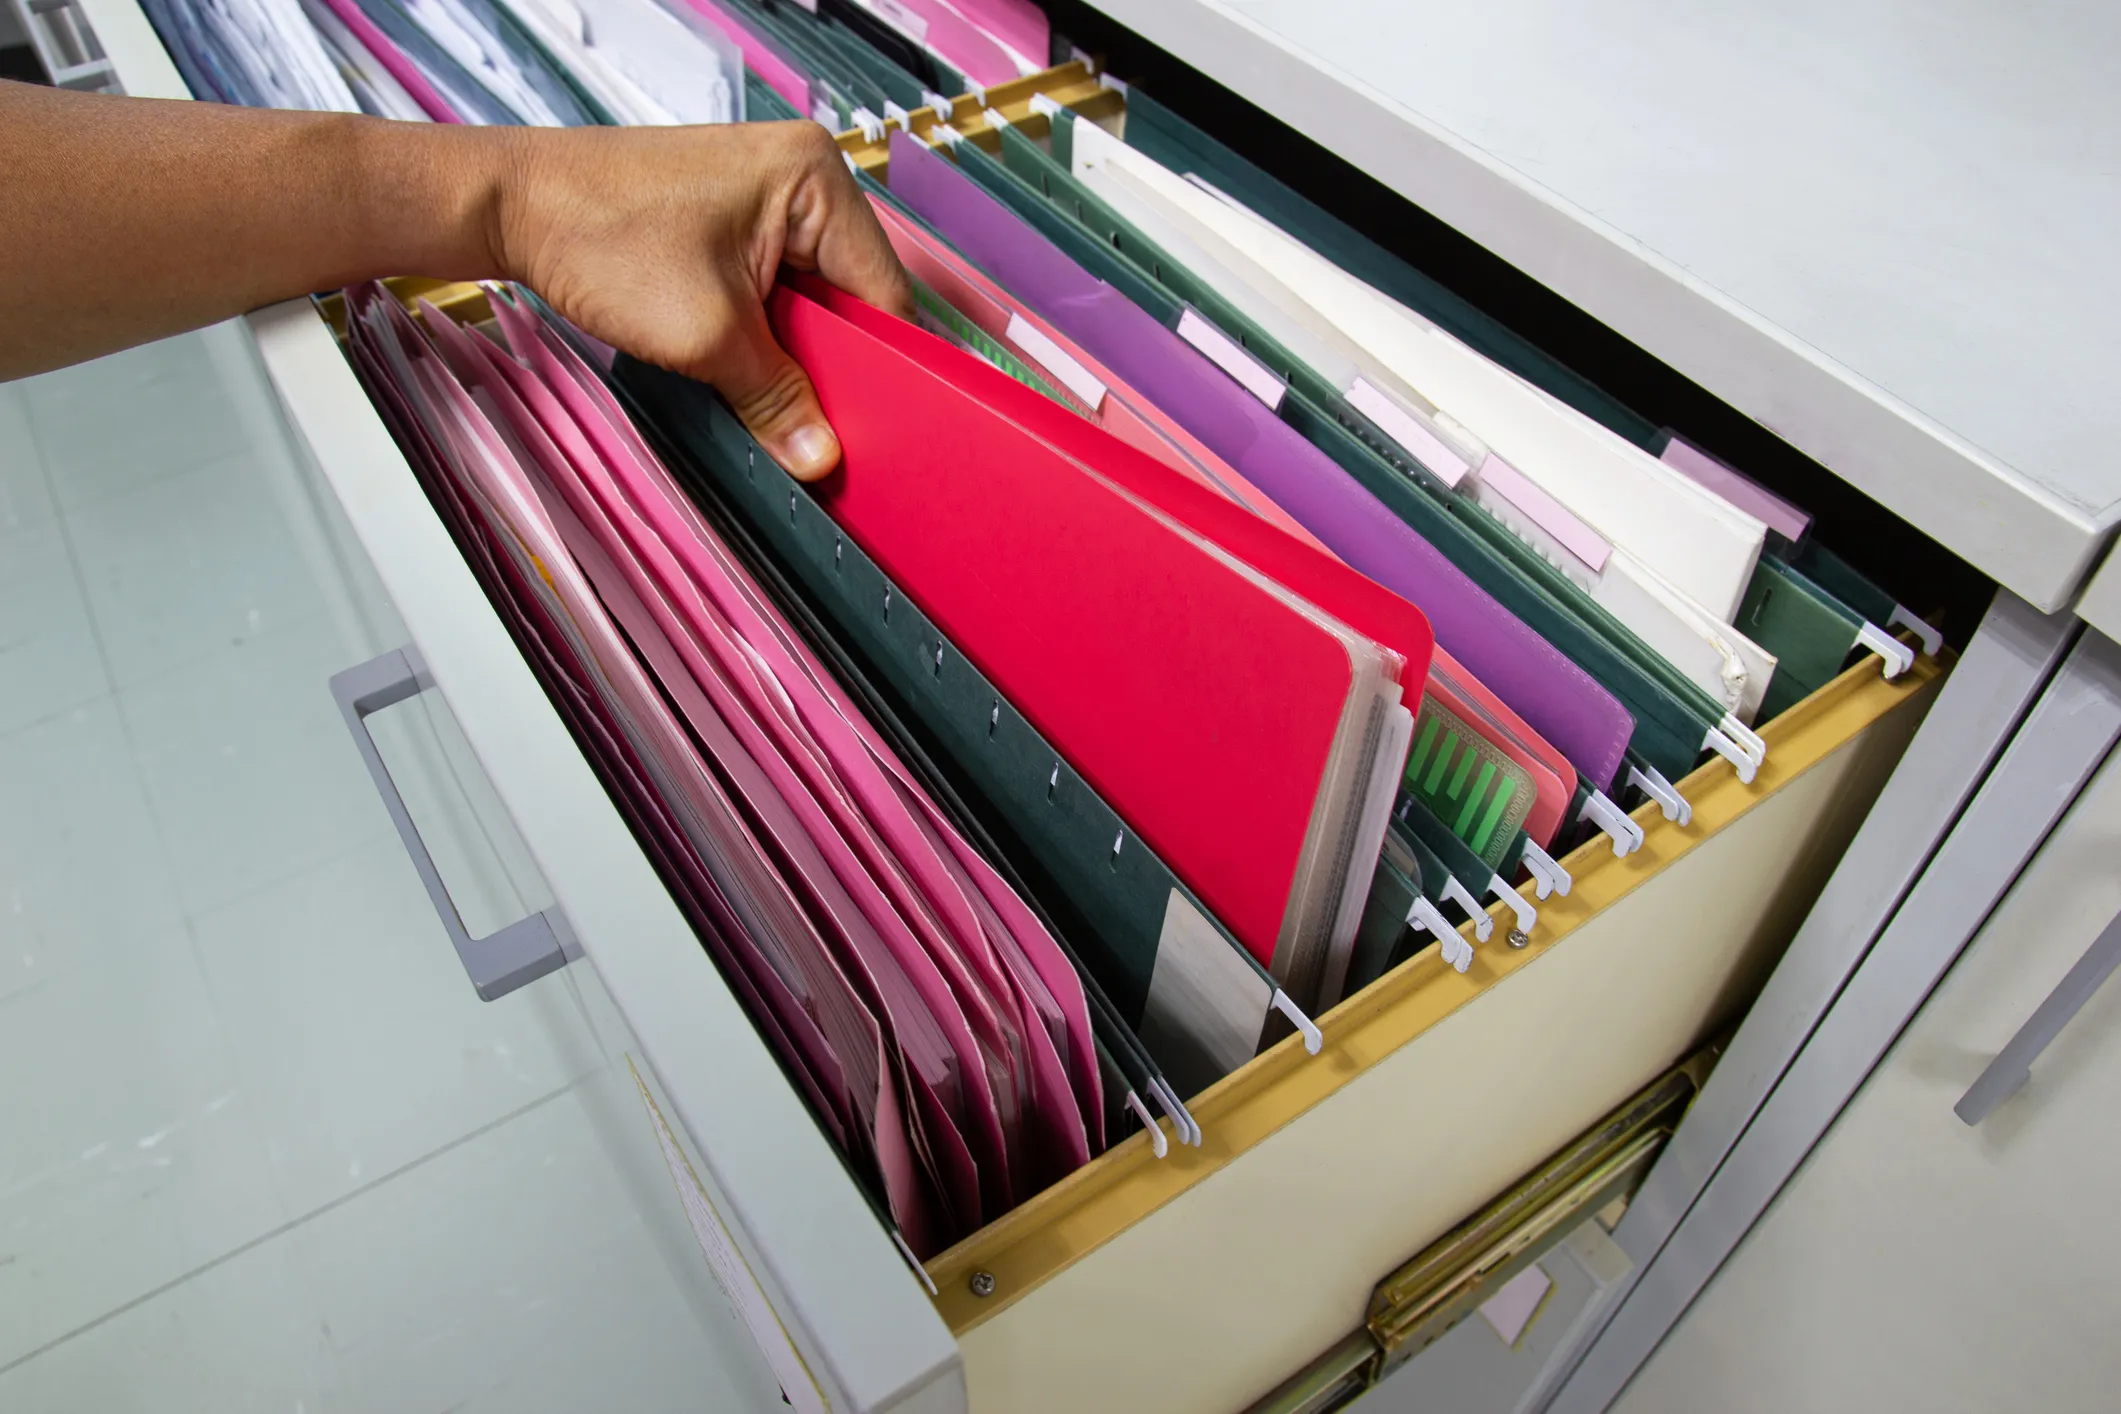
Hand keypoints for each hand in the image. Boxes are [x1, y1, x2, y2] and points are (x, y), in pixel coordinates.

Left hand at [489, 120, 912, 479]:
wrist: (508, 205)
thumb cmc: (594, 231)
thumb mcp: (704, 334)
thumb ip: (775, 400)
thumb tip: (820, 455)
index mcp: (815, 178)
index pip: (884, 292)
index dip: (886, 368)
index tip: (883, 429)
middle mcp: (801, 177)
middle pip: (852, 298)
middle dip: (834, 364)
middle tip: (824, 427)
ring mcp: (767, 198)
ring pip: (813, 301)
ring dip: (795, 353)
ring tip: (780, 399)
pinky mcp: (735, 222)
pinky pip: (777, 292)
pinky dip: (766, 336)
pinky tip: (749, 369)